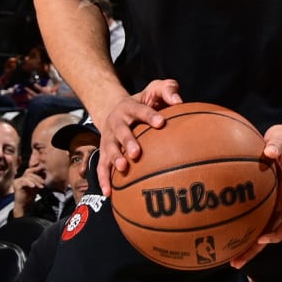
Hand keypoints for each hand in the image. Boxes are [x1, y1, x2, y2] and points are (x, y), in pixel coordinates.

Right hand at [11, 169, 45, 215]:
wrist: (24, 204)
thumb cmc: (30, 195)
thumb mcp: (37, 185)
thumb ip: (39, 179)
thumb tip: (45, 172)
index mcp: (25, 177)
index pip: (31, 170)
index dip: (38, 171)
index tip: (44, 175)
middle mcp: (21, 178)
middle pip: (30, 172)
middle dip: (38, 177)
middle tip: (43, 183)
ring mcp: (18, 180)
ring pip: (28, 176)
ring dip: (36, 181)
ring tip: (40, 186)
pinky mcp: (16, 184)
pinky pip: (24, 181)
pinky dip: (30, 183)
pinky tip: (33, 186)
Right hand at [98, 79, 182, 195]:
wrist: (117, 109)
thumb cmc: (145, 101)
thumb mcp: (155, 89)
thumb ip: (168, 90)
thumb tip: (179, 101)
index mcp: (130, 107)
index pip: (140, 110)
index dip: (150, 116)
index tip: (161, 123)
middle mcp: (116, 122)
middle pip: (121, 132)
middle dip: (128, 141)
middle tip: (137, 152)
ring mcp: (108, 138)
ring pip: (109, 149)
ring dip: (115, 159)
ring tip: (123, 168)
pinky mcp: (104, 151)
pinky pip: (102, 166)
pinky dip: (103, 179)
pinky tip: (109, 192)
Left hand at [230, 114, 281, 267]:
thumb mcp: (281, 137)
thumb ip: (276, 145)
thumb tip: (269, 151)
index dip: (277, 233)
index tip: (262, 239)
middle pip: (272, 233)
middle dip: (255, 249)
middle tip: (236, 262)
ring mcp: (275, 200)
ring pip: (263, 228)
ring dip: (249, 244)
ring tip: (229, 257)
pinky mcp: (266, 196)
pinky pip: (256, 216)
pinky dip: (244, 226)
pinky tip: (226, 230)